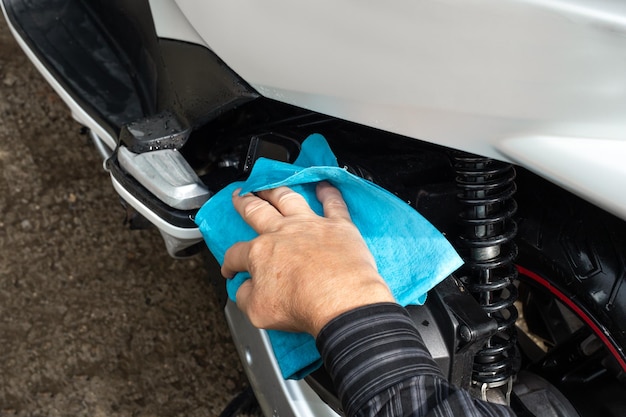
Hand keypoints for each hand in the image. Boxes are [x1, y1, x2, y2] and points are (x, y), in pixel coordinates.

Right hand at [222, 182, 394, 335]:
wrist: (341, 301)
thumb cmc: (302, 306)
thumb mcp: (257, 312)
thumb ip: (245, 297)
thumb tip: (244, 290)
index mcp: (261, 253)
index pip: (236, 254)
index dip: (229, 264)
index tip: (231, 270)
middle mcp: (284, 232)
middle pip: (258, 212)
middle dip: (245, 203)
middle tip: (240, 197)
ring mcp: (311, 225)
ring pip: (289, 199)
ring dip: (277, 191)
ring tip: (270, 187)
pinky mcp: (339, 226)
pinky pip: (333, 203)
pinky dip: (329, 193)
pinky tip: (324, 186)